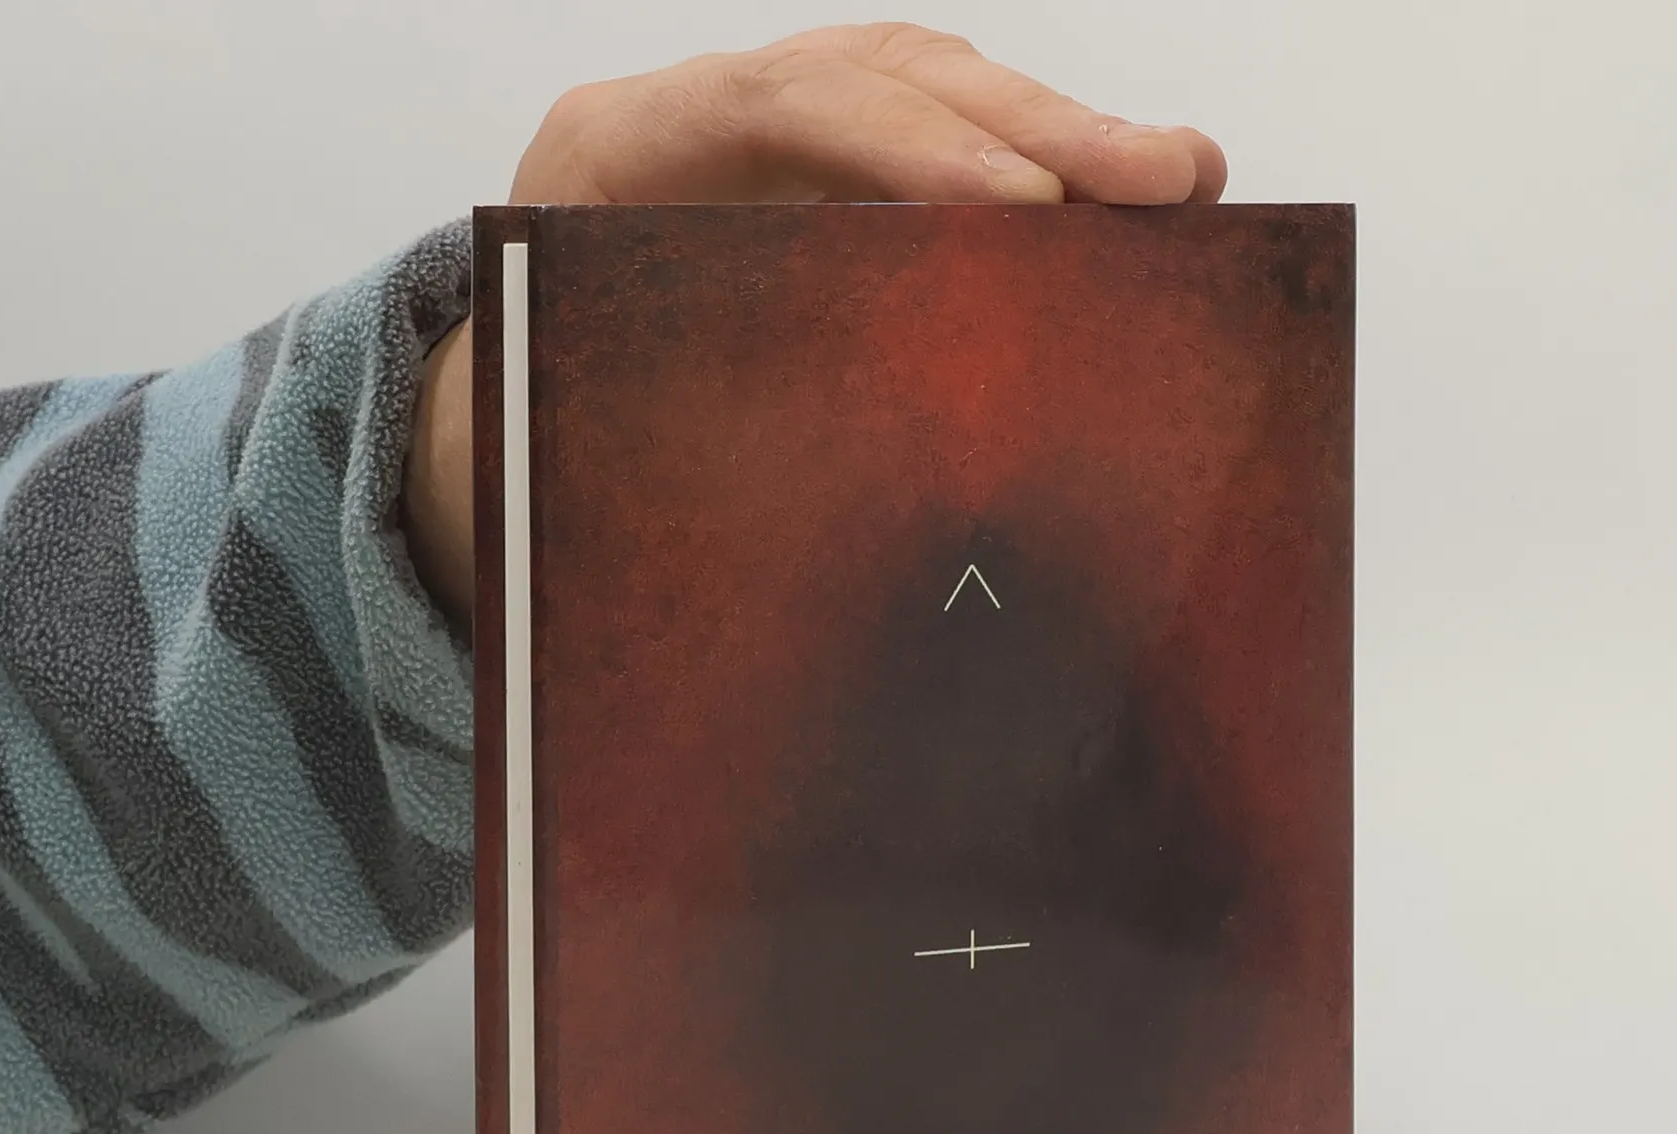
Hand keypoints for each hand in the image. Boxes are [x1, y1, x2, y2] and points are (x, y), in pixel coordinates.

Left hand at [403, 22, 1226, 624]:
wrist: (500, 401)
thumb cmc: (542, 429)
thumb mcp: (585, 432)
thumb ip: (685, 436)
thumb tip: (840, 512)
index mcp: (609, 152)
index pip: (778, 108)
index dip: (909, 146)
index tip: (1024, 207)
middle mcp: (694, 113)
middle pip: (880, 77)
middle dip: (1031, 128)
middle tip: (1158, 179)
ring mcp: (765, 126)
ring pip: (926, 89)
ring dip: (1058, 133)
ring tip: (1176, 178)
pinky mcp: (820, 164)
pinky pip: (932, 133)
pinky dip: (1028, 160)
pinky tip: (1115, 193)